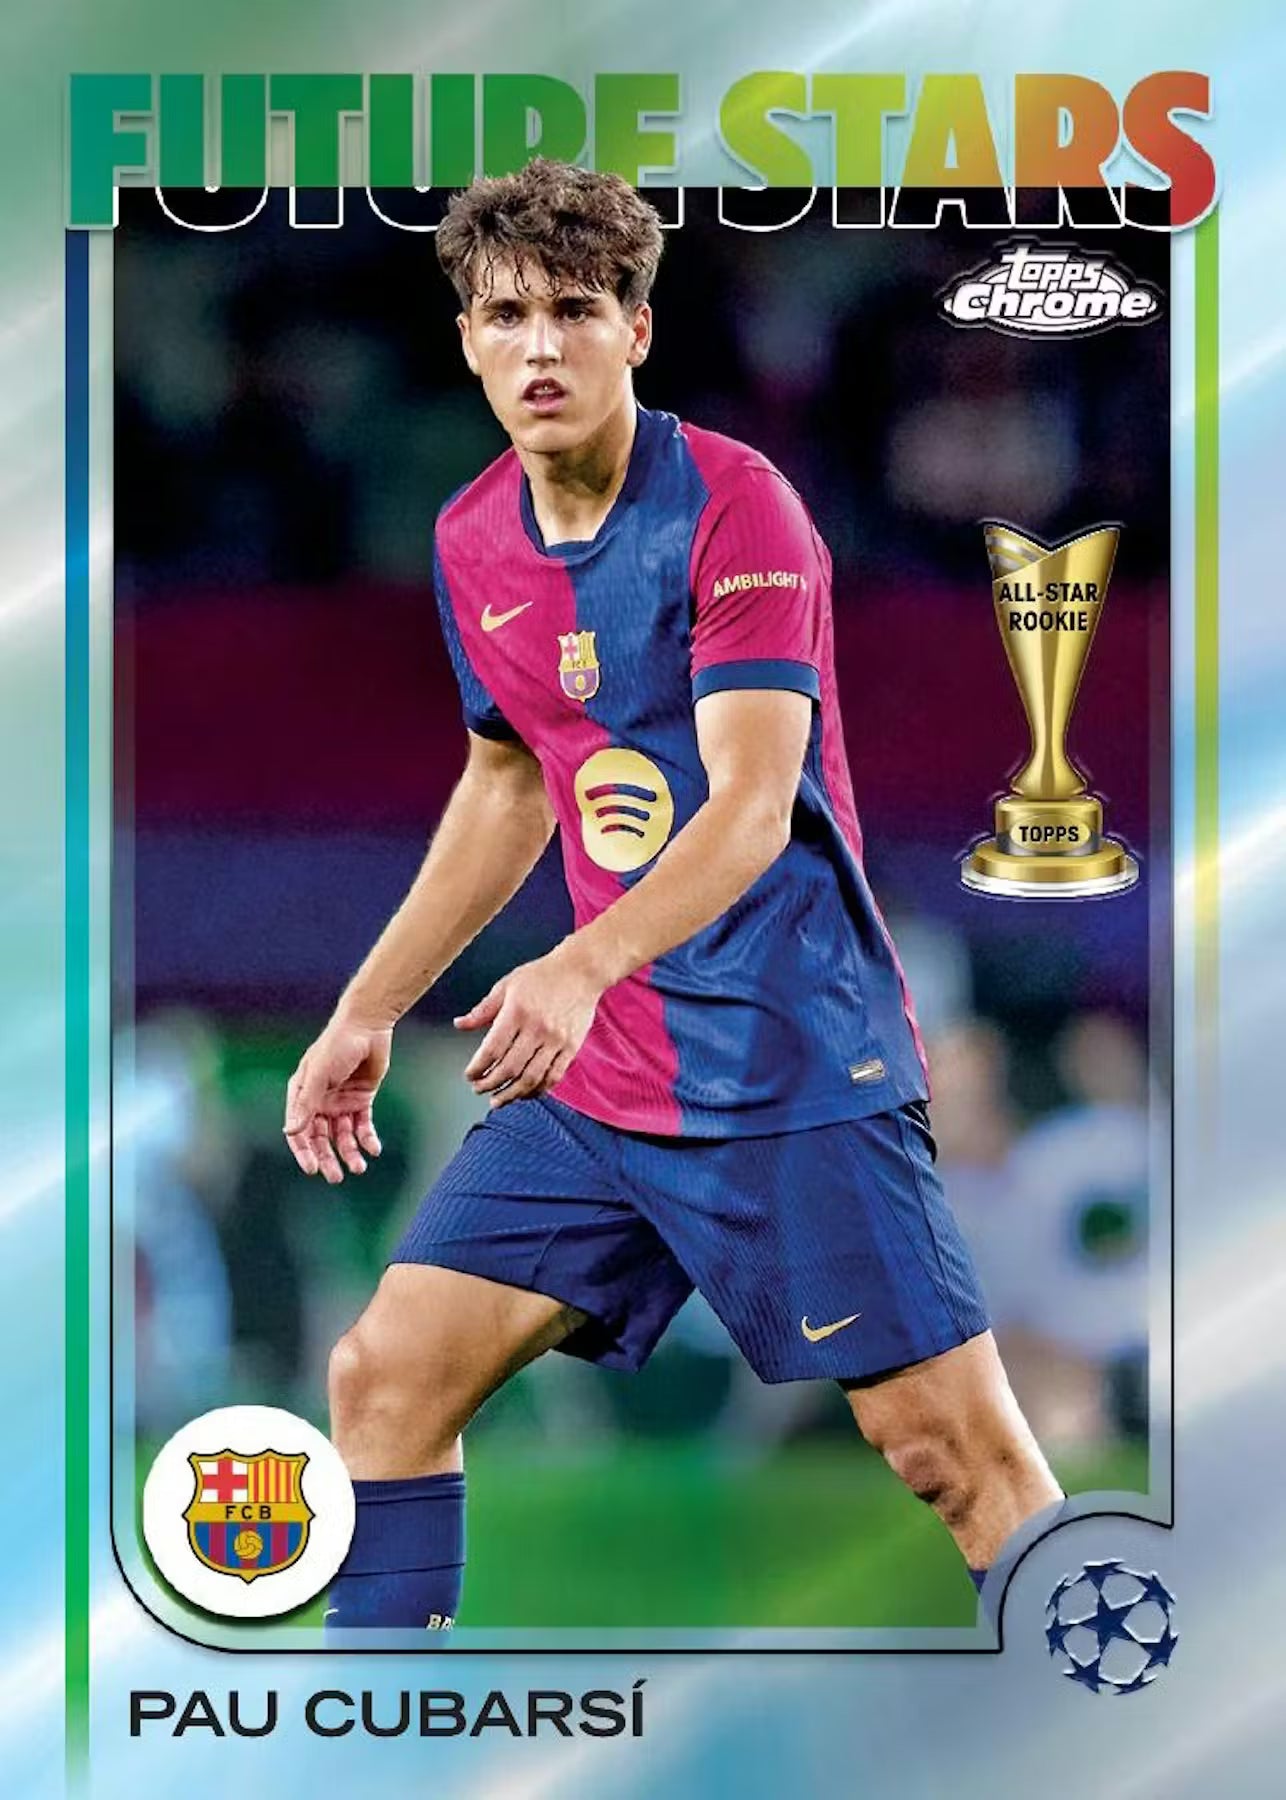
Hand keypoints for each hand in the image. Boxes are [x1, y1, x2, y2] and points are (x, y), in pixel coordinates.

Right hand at [283, 1014, 391, 1183]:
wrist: (368, 1026)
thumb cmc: (337, 1045)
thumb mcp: (319, 1075)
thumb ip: (306, 1104)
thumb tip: (290, 1131)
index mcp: (302, 1095)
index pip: (299, 1130)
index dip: (304, 1151)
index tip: (312, 1170)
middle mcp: (320, 1101)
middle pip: (321, 1138)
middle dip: (328, 1158)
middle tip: (336, 1177)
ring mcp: (340, 1102)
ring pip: (342, 1135)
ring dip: (350, 1152)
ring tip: (359, 1167)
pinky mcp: (361, 1099)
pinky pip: (362, 1125)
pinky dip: (367, 1138)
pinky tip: (374, 1149)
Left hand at [455, 946, 600, 1108]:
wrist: (581, 971)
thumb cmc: (542, 975)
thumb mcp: (507, 985)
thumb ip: (483, 1009)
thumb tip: (459, 1024)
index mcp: (516, 1012)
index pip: (492, 1050)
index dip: (477, 1068)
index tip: (470, 1075)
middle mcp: (537, 1029)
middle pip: (509, 1068)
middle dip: (490, 1084)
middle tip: (479, 1089)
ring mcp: (556, 1040)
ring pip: (531, 1078)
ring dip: (512, 1094)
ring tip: (499, 1099)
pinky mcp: (571, 1047)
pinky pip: (553, 1076)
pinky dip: (538, 1089)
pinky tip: (526, 1093)